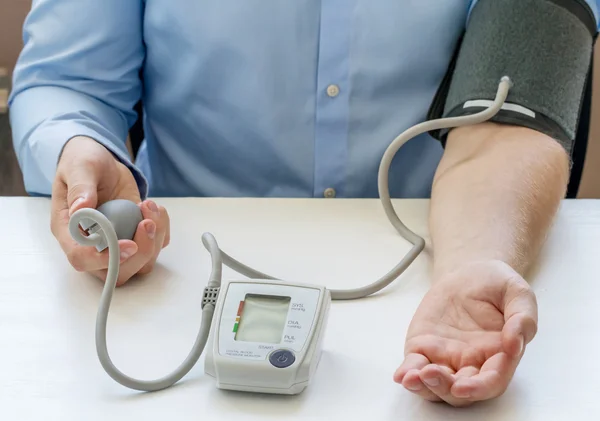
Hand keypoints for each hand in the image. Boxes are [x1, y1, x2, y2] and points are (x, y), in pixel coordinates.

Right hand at [51, 136, 169, 284]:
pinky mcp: (136, 236)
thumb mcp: (80, 167)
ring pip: (141, 264)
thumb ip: (80, 188)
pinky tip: (153, 207)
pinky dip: (162, 230)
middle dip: (140, 252)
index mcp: (69, 231)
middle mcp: (93, 245)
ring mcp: (117, 243)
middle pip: (117, 272)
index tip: (129, 244)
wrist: (102, 162)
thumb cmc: (83, 163)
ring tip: (149, 206)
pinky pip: (156, 246)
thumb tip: (81, 209)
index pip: (81, 259)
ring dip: (154, 239)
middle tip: (147, 221)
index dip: (105, 258)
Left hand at [394, 260, 536, 406]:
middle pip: (460, 391)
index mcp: (499, 356)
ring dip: (423, 386)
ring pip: (435, 385)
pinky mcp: (424, 347)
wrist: (470, 274)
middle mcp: (472, 363)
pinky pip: (415, 365)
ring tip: (412, 377)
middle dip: (445, 388)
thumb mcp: (518, 294)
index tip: (462, 386)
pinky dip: (408, 372)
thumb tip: (515, 342)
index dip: (478, 388)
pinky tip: (401, 375)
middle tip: (431, 374)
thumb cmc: (497, 287)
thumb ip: (522, 318)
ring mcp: (446, 357)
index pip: (491, 381)